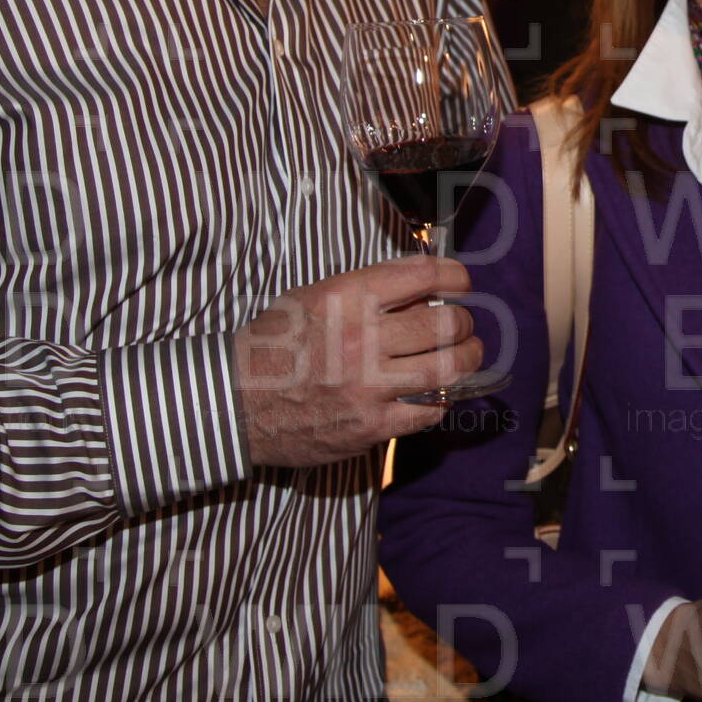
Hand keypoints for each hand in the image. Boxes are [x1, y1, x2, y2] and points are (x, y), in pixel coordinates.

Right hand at [233, 256, 481, 466]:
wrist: (234, 402)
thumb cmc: (273, 345)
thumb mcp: (312, 298)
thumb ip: (364, 291)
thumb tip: (421, 288)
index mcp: (346, 297)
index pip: (423, 274)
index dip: (455, 276)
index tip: (462, 282)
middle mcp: (361, 338)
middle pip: (445, 322)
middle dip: (463, 321)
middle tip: (461, 324)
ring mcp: (368, 386)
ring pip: (448, 367)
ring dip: (468, 358)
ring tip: (467, 354)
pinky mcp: (370, 426)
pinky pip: (428, 411)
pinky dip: (441, 400)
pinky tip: (437, 393)